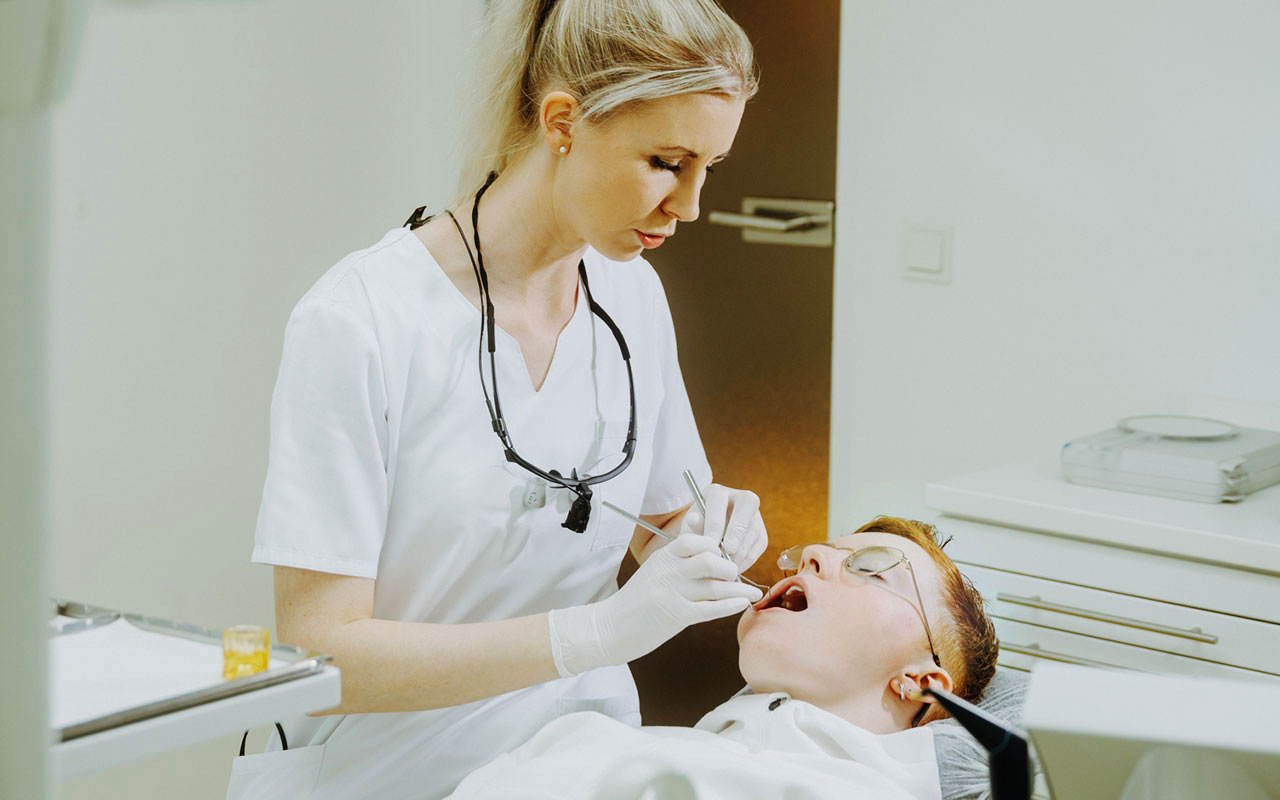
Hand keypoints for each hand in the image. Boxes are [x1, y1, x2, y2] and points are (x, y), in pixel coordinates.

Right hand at [547, 534, 762, 675]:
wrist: (609, 628)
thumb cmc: (634, 600)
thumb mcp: (652, 570)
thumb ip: (676, 555)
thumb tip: (700, 528)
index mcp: (661, 558)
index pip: (692, 540)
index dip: (712, 544)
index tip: (722, 553)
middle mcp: (667, 573)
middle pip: (708, 561)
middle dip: (728, 567)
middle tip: (735, 574)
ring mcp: (671, 595)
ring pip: (715, 587)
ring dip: (738, 590)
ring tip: (750, 593)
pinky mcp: (675, 617)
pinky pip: (710, 609)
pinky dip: (730, 606)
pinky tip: (741, 604)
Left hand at [677, 484, 767, 571]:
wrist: (706, 541)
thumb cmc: (695, 533)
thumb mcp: (690, 528)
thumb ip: (692, 525)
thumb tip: (694, 520)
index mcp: (717, 492)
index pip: (719, 501)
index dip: (716, 523)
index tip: (711, 544)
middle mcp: (740, 497)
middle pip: (747, 504)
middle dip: (737, 530)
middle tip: (728, 552)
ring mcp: (754, 514)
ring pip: (754, 529)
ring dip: (742, 550)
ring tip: (726, 565)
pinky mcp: (761, 532)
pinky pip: (759, 545)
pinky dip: (747, 559)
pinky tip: (734, 567)